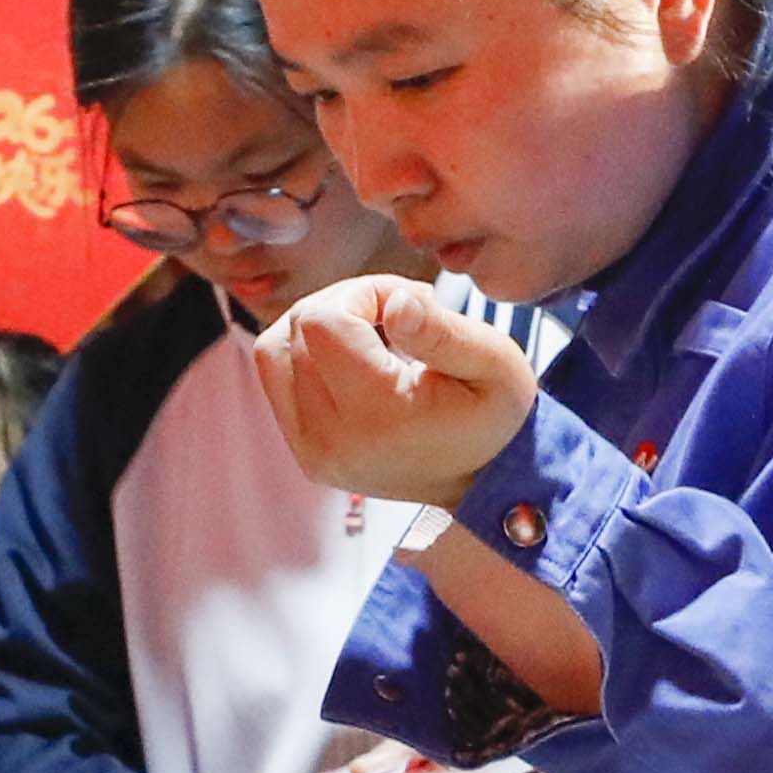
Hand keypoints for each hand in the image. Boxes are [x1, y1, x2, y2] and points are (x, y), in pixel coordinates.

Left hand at [260, 277, 539, 510]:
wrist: (484, 481)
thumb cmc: (493, 417)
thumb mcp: (496, 366)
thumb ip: (443, 331)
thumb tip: (394, 303)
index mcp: (378, 417)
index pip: (322, 320)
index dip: (364, 292)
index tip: (409, 305)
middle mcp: (331, 441)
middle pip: (298, 328)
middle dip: (348, 304)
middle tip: (401, 316)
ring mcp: (311, 451)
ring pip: (275, 348)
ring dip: (321, 325)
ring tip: (374, 335)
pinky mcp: (304, 452)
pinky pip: (277, 377)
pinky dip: (307, 353)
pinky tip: (354, 357)